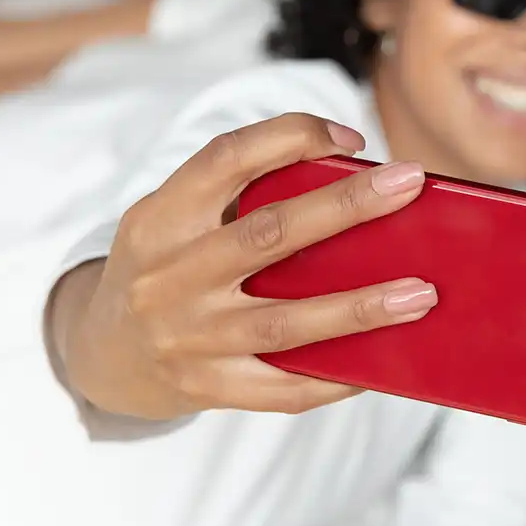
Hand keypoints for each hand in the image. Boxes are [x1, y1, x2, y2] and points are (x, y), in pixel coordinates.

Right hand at [51, 113, 439, 420]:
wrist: (102, 353)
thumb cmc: (167, 267)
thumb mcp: (176, 220)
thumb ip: (240, 198)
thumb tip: (352, 186)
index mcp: (161, 217)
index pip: (226, 158)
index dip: (290, 137)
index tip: (353, 138)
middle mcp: (168, 276)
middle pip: (268, 233)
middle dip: (345, 206)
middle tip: (411, 183)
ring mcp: (186, 337)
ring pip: (285, 322)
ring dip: (360, 307)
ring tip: (422, 293)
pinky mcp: (204, 387)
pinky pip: (282, 388)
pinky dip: (334, 378)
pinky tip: (382, 367)